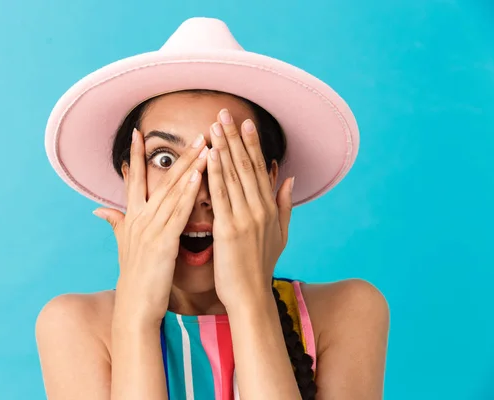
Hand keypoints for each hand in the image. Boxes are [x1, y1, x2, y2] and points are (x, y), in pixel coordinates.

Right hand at [94, 129, 208, 324]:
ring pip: (172, 191)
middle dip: (178, 155)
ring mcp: (150, 228)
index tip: (139, 132)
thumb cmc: (134, 276)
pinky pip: (179, 212)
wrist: (135, 305)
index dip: (136, 155)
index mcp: (131, 217)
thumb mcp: (123, 246)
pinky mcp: (163, 241)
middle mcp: (139, 218)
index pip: (134, 179)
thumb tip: (100, 209)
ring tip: (203, 146)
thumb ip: (115, 223)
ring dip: (189, 167)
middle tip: (194, 133)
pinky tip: (199, 176)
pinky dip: (189, 193)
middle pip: (160, 180)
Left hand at [206, 109, 294, 311]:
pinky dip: (215, 173)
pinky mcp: (229, 228)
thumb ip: (285, 205)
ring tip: (215, 125)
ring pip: (234, 175)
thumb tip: (289, 179)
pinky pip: (221, 195)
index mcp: (269, 208)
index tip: (246, 122)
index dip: (252, 144)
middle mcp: (260, 208)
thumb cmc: (260, 266)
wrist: (251, 296)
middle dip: (236, 137)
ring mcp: (246, 217)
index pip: (260, 168)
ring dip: (224, 147)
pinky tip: (209, 155)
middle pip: (247, 165)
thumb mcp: (280, 234)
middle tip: (226, 112)